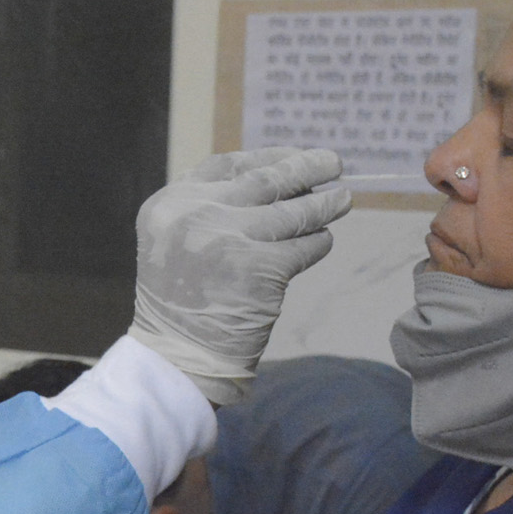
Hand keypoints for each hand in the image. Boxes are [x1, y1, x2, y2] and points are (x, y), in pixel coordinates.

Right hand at [129, 147, 350, 403]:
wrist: (178, 357)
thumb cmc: (181, 302)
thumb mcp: (175, 241)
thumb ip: (211, 208)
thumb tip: (279, 179)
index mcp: (170, 203)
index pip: (228, 165)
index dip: (268, 156)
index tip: (294, 156)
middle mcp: (196, 214)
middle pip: (265, 180)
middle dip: (306, 168)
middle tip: (334, 163)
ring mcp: (228, 239)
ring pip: (292, 212)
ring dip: (323, 206)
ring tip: (343, 200)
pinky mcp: (260, 268)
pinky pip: (303, 247)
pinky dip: (317, 244)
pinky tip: (322, 242)